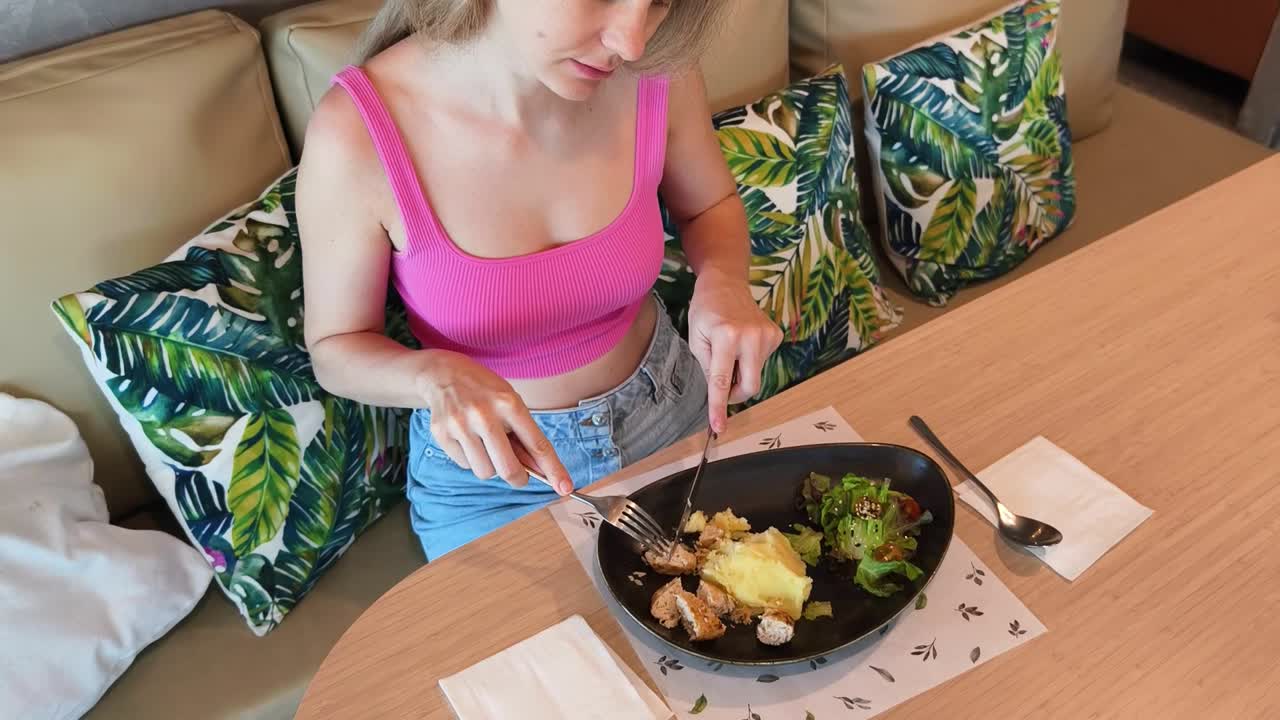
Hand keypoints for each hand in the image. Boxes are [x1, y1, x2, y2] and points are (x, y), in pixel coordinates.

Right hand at [415, 351, 572, 494]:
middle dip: (518, 478)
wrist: (443, 373)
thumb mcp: (511, 403)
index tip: (565, 487)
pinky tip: (468, 439)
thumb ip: (525, 435)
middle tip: (519, 476)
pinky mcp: (441, 434)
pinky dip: (470, 459)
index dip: (553, 470)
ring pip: (485, 472)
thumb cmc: (485, 390)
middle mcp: (484, 415)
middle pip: (508, 468)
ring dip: (491, 467)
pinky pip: (464, 465)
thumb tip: (541, 470)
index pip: (537, 444)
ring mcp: (460, 425)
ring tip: (487, 446)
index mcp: (509, 403)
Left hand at [686, 269, 783, 433]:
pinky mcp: (775, 335)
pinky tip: (742, 343)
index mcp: (726, 336)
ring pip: (755, 374)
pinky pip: (762, 362)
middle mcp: (751, 336)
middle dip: (736, 394)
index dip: (719, 407)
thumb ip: (708, 369)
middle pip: (750, 385)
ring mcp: (767, 335)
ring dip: (741, 372)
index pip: (721, 381)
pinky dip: (749, 360)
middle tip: (723, 388)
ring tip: (730, 349)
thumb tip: (719, 392)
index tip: (718, 427)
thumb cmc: (705, 311)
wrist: (725, 283)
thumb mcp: (696, 339)